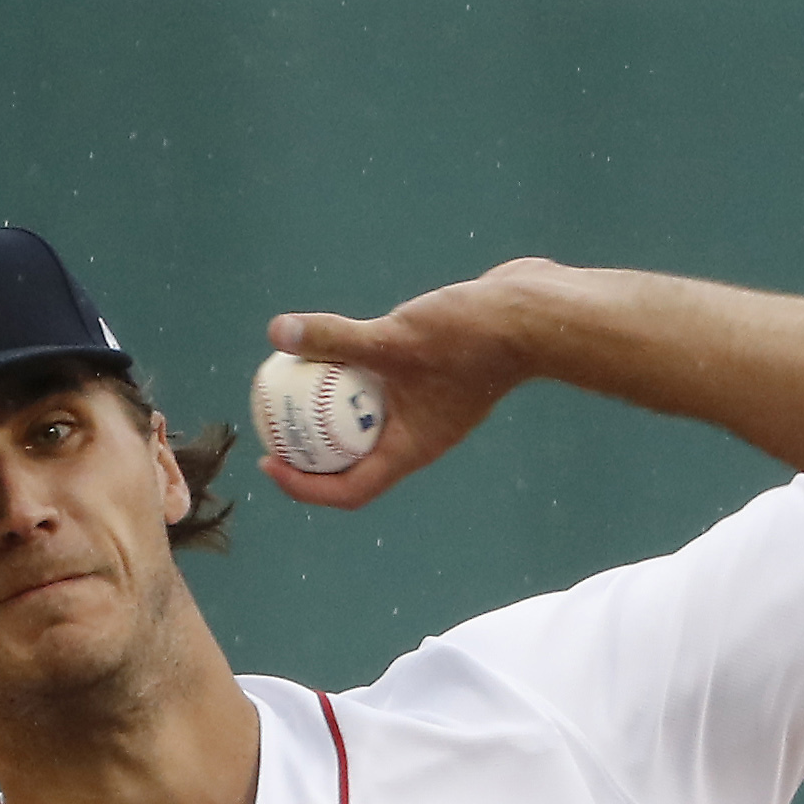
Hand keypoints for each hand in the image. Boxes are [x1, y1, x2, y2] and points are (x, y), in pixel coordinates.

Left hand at [258, 258, 561, 510]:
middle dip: (308, 449)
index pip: (349, 490)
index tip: (269, 462)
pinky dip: (356, 373)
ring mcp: (427, 408)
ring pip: (367, 419)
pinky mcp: (433, 376)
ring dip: (330, 407)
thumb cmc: (472, 335)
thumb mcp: (394, 338)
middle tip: (271, 423)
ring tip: (292, 380)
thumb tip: (278, 333)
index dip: (303, 486)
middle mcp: (417, 436)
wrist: (534, 313)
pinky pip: (383, 384)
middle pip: (351, 460)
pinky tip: (333, 339)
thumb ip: (336, 338)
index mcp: (410, 449)